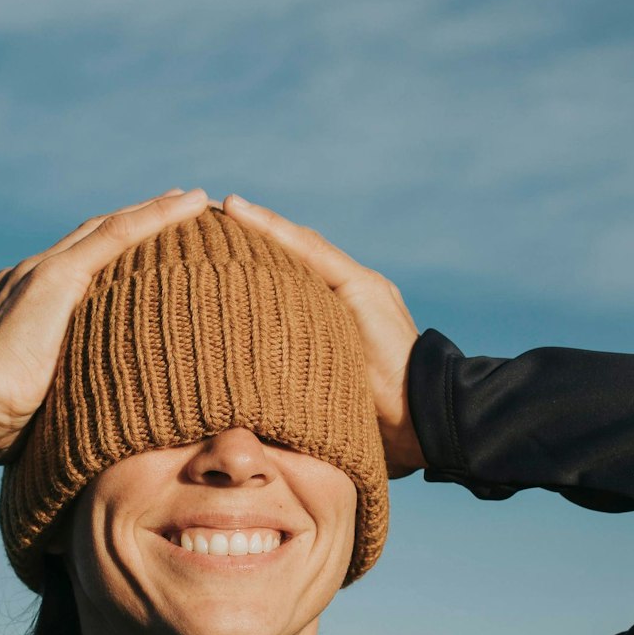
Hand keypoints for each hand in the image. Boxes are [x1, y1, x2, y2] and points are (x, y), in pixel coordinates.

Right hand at [0, 187, 212, 462]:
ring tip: (194, 201)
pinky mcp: (57, 275)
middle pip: (97, 236)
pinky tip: (189, 205)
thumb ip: (66, 385)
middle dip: (140, 220)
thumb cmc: (4, 418)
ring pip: (111, 227)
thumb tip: (91, 413)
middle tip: (182, 207)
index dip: (120, 249)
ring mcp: (43, 270)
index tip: (153, 244)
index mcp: (29, 300)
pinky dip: (155, 217)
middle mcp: (34, 274)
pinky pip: (117, 235)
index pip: (83, 264)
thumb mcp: (45, 395)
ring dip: (156, 211)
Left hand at [219, 194, 427, 477]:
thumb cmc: (375, 427)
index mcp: (339, 317)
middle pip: (293, 257)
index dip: (257, 263)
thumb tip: (244, 406)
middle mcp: (350, 294)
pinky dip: (275, 231)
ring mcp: (359, 286)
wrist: (425, 421)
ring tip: (222, 208)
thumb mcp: (323, 400)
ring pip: (299, 246)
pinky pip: (311, 252)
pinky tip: (242, 213)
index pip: (292, 281)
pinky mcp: (362, 287)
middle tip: (208, 221)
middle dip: (254, 238)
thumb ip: (294, 385)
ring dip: (258, 225)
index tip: (214, 251)